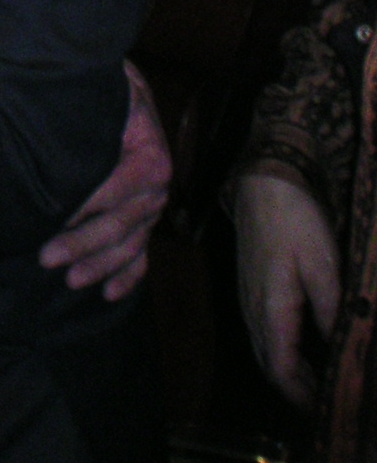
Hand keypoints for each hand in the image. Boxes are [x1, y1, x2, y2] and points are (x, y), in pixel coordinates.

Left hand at [37, 60, 170, 298]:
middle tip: (46, 257)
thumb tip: (57, 124)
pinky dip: (127, 275)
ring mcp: (151, 207)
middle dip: (82, 243)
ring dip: (99, 264)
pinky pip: (141, 254)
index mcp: (150, 156)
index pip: (112, 189)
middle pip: (119, 224)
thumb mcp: (107, 90)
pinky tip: (109, 293)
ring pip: (128, 245)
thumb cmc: (107, 89)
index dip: (81, 206)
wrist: (125, 88)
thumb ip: (92, 109)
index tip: (48, 217)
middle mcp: (157, 187)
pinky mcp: (144, 219)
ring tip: (70, 278)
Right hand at [235, 166, 340, 407]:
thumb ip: (333, 310)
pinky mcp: (252, 286)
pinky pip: (265, 332)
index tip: (330, 411)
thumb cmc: (295, 221)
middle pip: (271, 365)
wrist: (263, 182)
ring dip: (292, 372)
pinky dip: (285, 351)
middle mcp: (253, 309)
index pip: (282, 369)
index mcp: (271, 309)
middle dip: (298, 391)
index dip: (303, 396)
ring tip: (323, 385)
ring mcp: (248, 297)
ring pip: (266, 349)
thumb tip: (345, 348)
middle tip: (331, 403)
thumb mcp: (324, 266)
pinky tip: (307, 349)